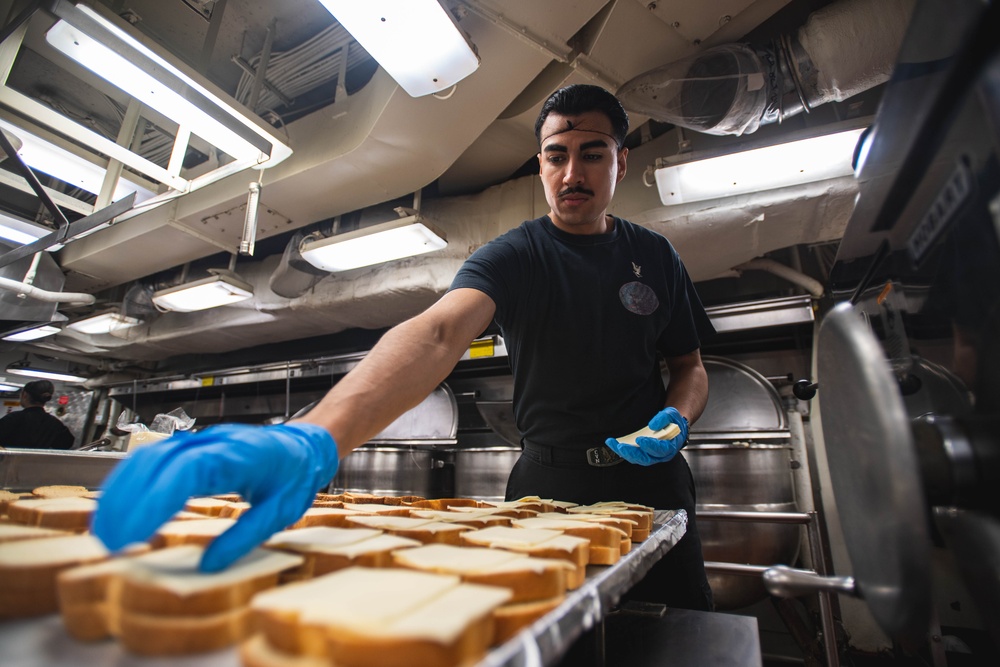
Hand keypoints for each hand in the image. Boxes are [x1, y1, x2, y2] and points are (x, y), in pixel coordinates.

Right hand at [92, 422, 338, 571]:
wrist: (305, 444)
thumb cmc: (295, 475)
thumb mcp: (282, 511)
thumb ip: (245, 536)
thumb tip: (209, 565)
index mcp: (241, 455)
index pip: (186, 472)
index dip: (154, 503)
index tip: (133, 536)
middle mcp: (215, 441)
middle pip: (158, 463)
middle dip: (128, 504)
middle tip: (111, 546)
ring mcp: (200, 440)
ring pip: (149, 457)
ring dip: (122, 493)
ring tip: (107, 532)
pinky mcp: (191, 446)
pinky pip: (153, 458)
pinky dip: (131, 482)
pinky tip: (120, 508)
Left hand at [604, 407, 688, 465]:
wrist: (673, 426)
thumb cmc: (672, 421)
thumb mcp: (671, 415)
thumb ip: (664, 419)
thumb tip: (652, 425)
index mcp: (670, 446)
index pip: (661, 449)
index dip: (650, 446)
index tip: (640, 440)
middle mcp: (660, 455)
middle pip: (646, 458)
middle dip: (632, 453)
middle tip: (621, 446)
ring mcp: (651, 455)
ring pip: (637, 458)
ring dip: (624, 452)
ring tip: (612, 444)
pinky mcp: (644, 453)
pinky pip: (633, 455)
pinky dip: (623, 450)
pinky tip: (613, 443)